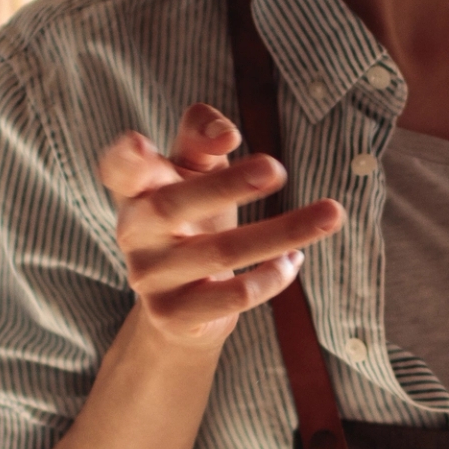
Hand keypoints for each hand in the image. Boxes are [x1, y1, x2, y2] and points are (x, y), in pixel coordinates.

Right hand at [99, 104, 344, 356]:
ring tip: (331, 213)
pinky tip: (295, 260)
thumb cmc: (192, 219)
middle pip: (174, 205)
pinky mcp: (175, 315)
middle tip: (277, 168)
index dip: (123, 157)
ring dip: (282, 231)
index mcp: (137, 191)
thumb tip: (227, 134)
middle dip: (226, 186)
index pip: (117, 170)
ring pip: (220, 252)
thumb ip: (202, 138)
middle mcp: (135, 233)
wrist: (182, 309)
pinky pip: (232, 296)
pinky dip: (272, 277)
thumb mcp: (192, 172)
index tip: (141, 143)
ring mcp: (152, 277)